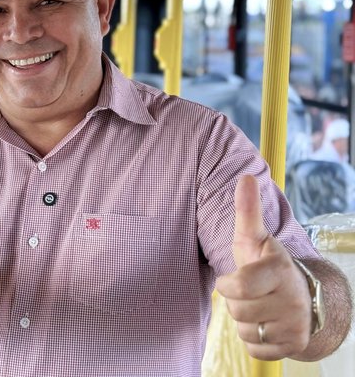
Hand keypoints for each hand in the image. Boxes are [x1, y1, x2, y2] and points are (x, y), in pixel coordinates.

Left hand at [215, 175, 311, 359]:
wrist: (300, 295)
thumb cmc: (266, 264)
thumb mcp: (255, 238)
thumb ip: (247, 211)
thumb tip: (245, 177)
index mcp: (279, 271)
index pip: (240, 286)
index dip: (228, 285)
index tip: (231, 279)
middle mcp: (292, 300)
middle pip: (238, 311)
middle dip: (236, 302)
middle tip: (248, 293)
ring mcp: (295, 325)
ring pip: (246, 331)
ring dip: (244, 321)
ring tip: (256, 305)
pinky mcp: (293, 346)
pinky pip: (256, 350)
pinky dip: (254, 340)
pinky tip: (264, 323)